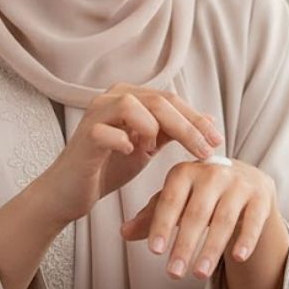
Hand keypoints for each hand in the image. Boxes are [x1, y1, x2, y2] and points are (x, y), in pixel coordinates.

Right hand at [39, 83, 224, 225]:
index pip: (170, 100)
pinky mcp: (84, 136)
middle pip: (158, 101)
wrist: (71, 192)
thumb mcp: (148, 146)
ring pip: (133, 106)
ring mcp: (95, 114)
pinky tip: (134, 152)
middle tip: (206, 151)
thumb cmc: (109, 166)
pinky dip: (123, 140)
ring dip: (155, 128)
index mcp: (130, 97)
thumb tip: (210, 120)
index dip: (196, 119)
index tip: (217, 141)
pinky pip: (106, 131)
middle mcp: (112, 98)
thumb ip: (173, 131)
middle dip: (187, 126)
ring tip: (160, 151)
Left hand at [119, 158, 277, 279]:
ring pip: (224, 219)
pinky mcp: (261, 195)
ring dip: (211, 248)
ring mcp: (239, 182)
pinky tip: (237, 258)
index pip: (170, 200)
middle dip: (184, 245)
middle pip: (196, 213)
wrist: (246, 182)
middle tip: (173, 274)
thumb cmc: (202, 194)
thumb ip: (152, 216)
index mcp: (186, 170)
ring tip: (198, 273)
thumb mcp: (177, 201)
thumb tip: (123, 232)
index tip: (155, 252)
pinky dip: (246, 239)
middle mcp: (213, 172)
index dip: (161, 225)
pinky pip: (253, 220)